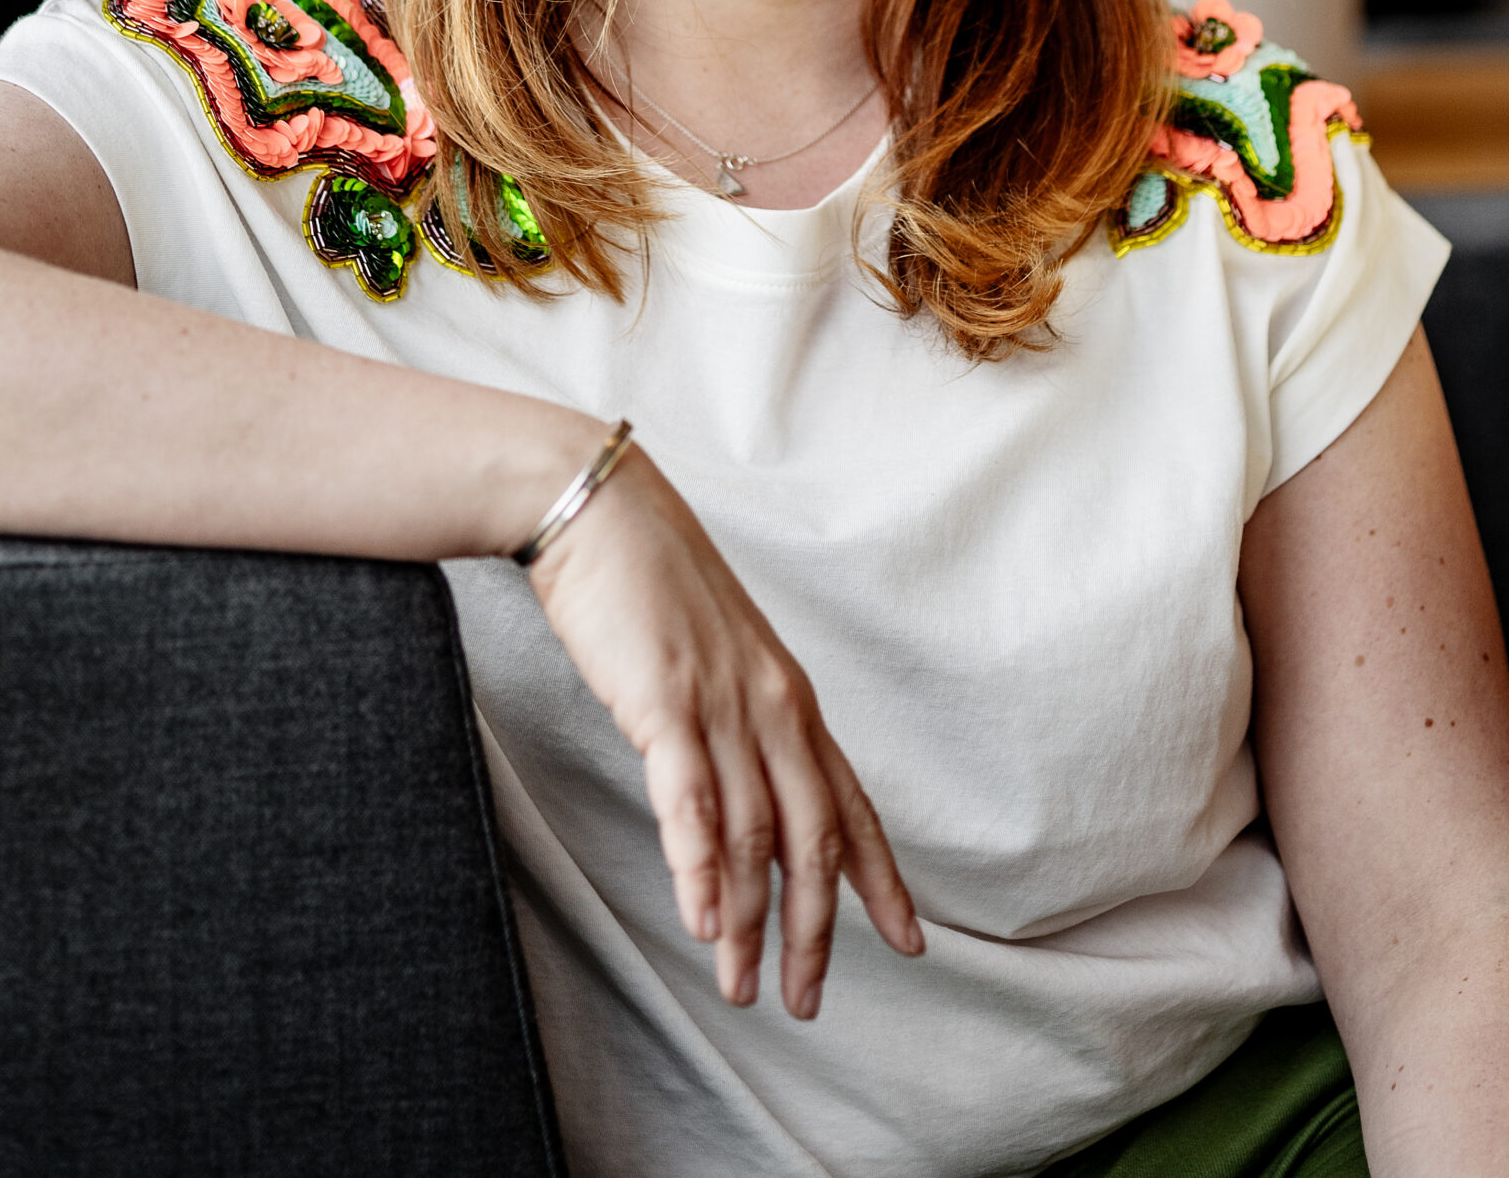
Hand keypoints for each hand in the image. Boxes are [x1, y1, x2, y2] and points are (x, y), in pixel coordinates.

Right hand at [527, 442, 922, 1019]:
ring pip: (752, 835)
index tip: (908, 938)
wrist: (599, 507)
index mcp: (787, 694)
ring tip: (743, 987)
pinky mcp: (665, 702)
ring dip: (751, 923)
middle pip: (811, 838)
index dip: (880, 877)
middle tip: (807, 1000)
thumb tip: (737, 785)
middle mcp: (771, 704)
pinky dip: (700, 868)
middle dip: (816, 929)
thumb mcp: (713, 654)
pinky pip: (691, 800)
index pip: (848, 803)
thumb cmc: (648, 577)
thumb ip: (734, 719)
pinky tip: (703, 921)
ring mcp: (721, 703)